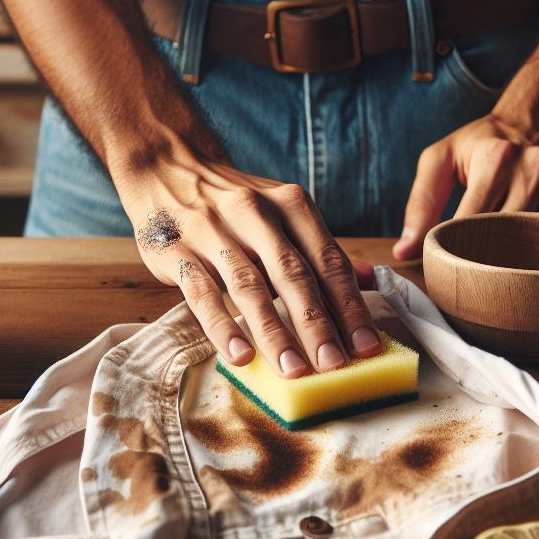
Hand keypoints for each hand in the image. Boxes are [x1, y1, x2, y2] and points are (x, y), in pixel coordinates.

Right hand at [120, 156, 381, 378]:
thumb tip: (372, 279)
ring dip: (274, 332)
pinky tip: (241, 356)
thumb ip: (322, 249)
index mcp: (290, 204)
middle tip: (335, 365)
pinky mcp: (176, 251)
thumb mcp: (282, 211)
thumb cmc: (235, 203)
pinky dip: (223, 326)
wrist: (167, 168)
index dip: (349, 305)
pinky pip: (202, 293)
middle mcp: (254, 213)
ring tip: (294, 369)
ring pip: (249, 286)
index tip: (366, 346)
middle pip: (292, 274)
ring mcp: (212, 230)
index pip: (327, 260)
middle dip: (316, 323)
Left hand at [393, 114, 538, 259]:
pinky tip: (535, 229)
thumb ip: (421, 203)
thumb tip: (404, 251)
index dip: (456, 247)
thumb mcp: (442, 159)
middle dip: (486, 252)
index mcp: (496, 156)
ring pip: (537, 241)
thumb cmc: (484, 144)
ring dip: (518, 247)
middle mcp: (536, 167)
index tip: (448, 258)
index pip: (470, 223)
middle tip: (474, 255)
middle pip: (506, 237)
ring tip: (504, 237)